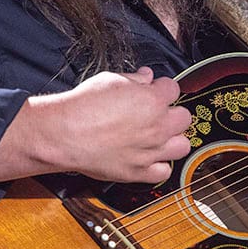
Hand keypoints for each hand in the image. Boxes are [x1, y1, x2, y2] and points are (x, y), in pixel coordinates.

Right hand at [0, 66, 192, 185]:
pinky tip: (148, 158)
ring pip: (182, 146)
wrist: (64, 134)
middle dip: (172, 113)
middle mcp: (158, 126)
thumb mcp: (109, 80)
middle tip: (156, 114)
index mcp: (153, 100)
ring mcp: (151, 150)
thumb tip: (146, 77)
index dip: (161, 88)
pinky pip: (164, 172)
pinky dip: (158, 166)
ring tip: (157, 137)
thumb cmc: (83, 106)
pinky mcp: (139, 171)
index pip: (174, 89)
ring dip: (172, 140)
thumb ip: (134, 79)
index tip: (153, 90)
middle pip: (184, 118)